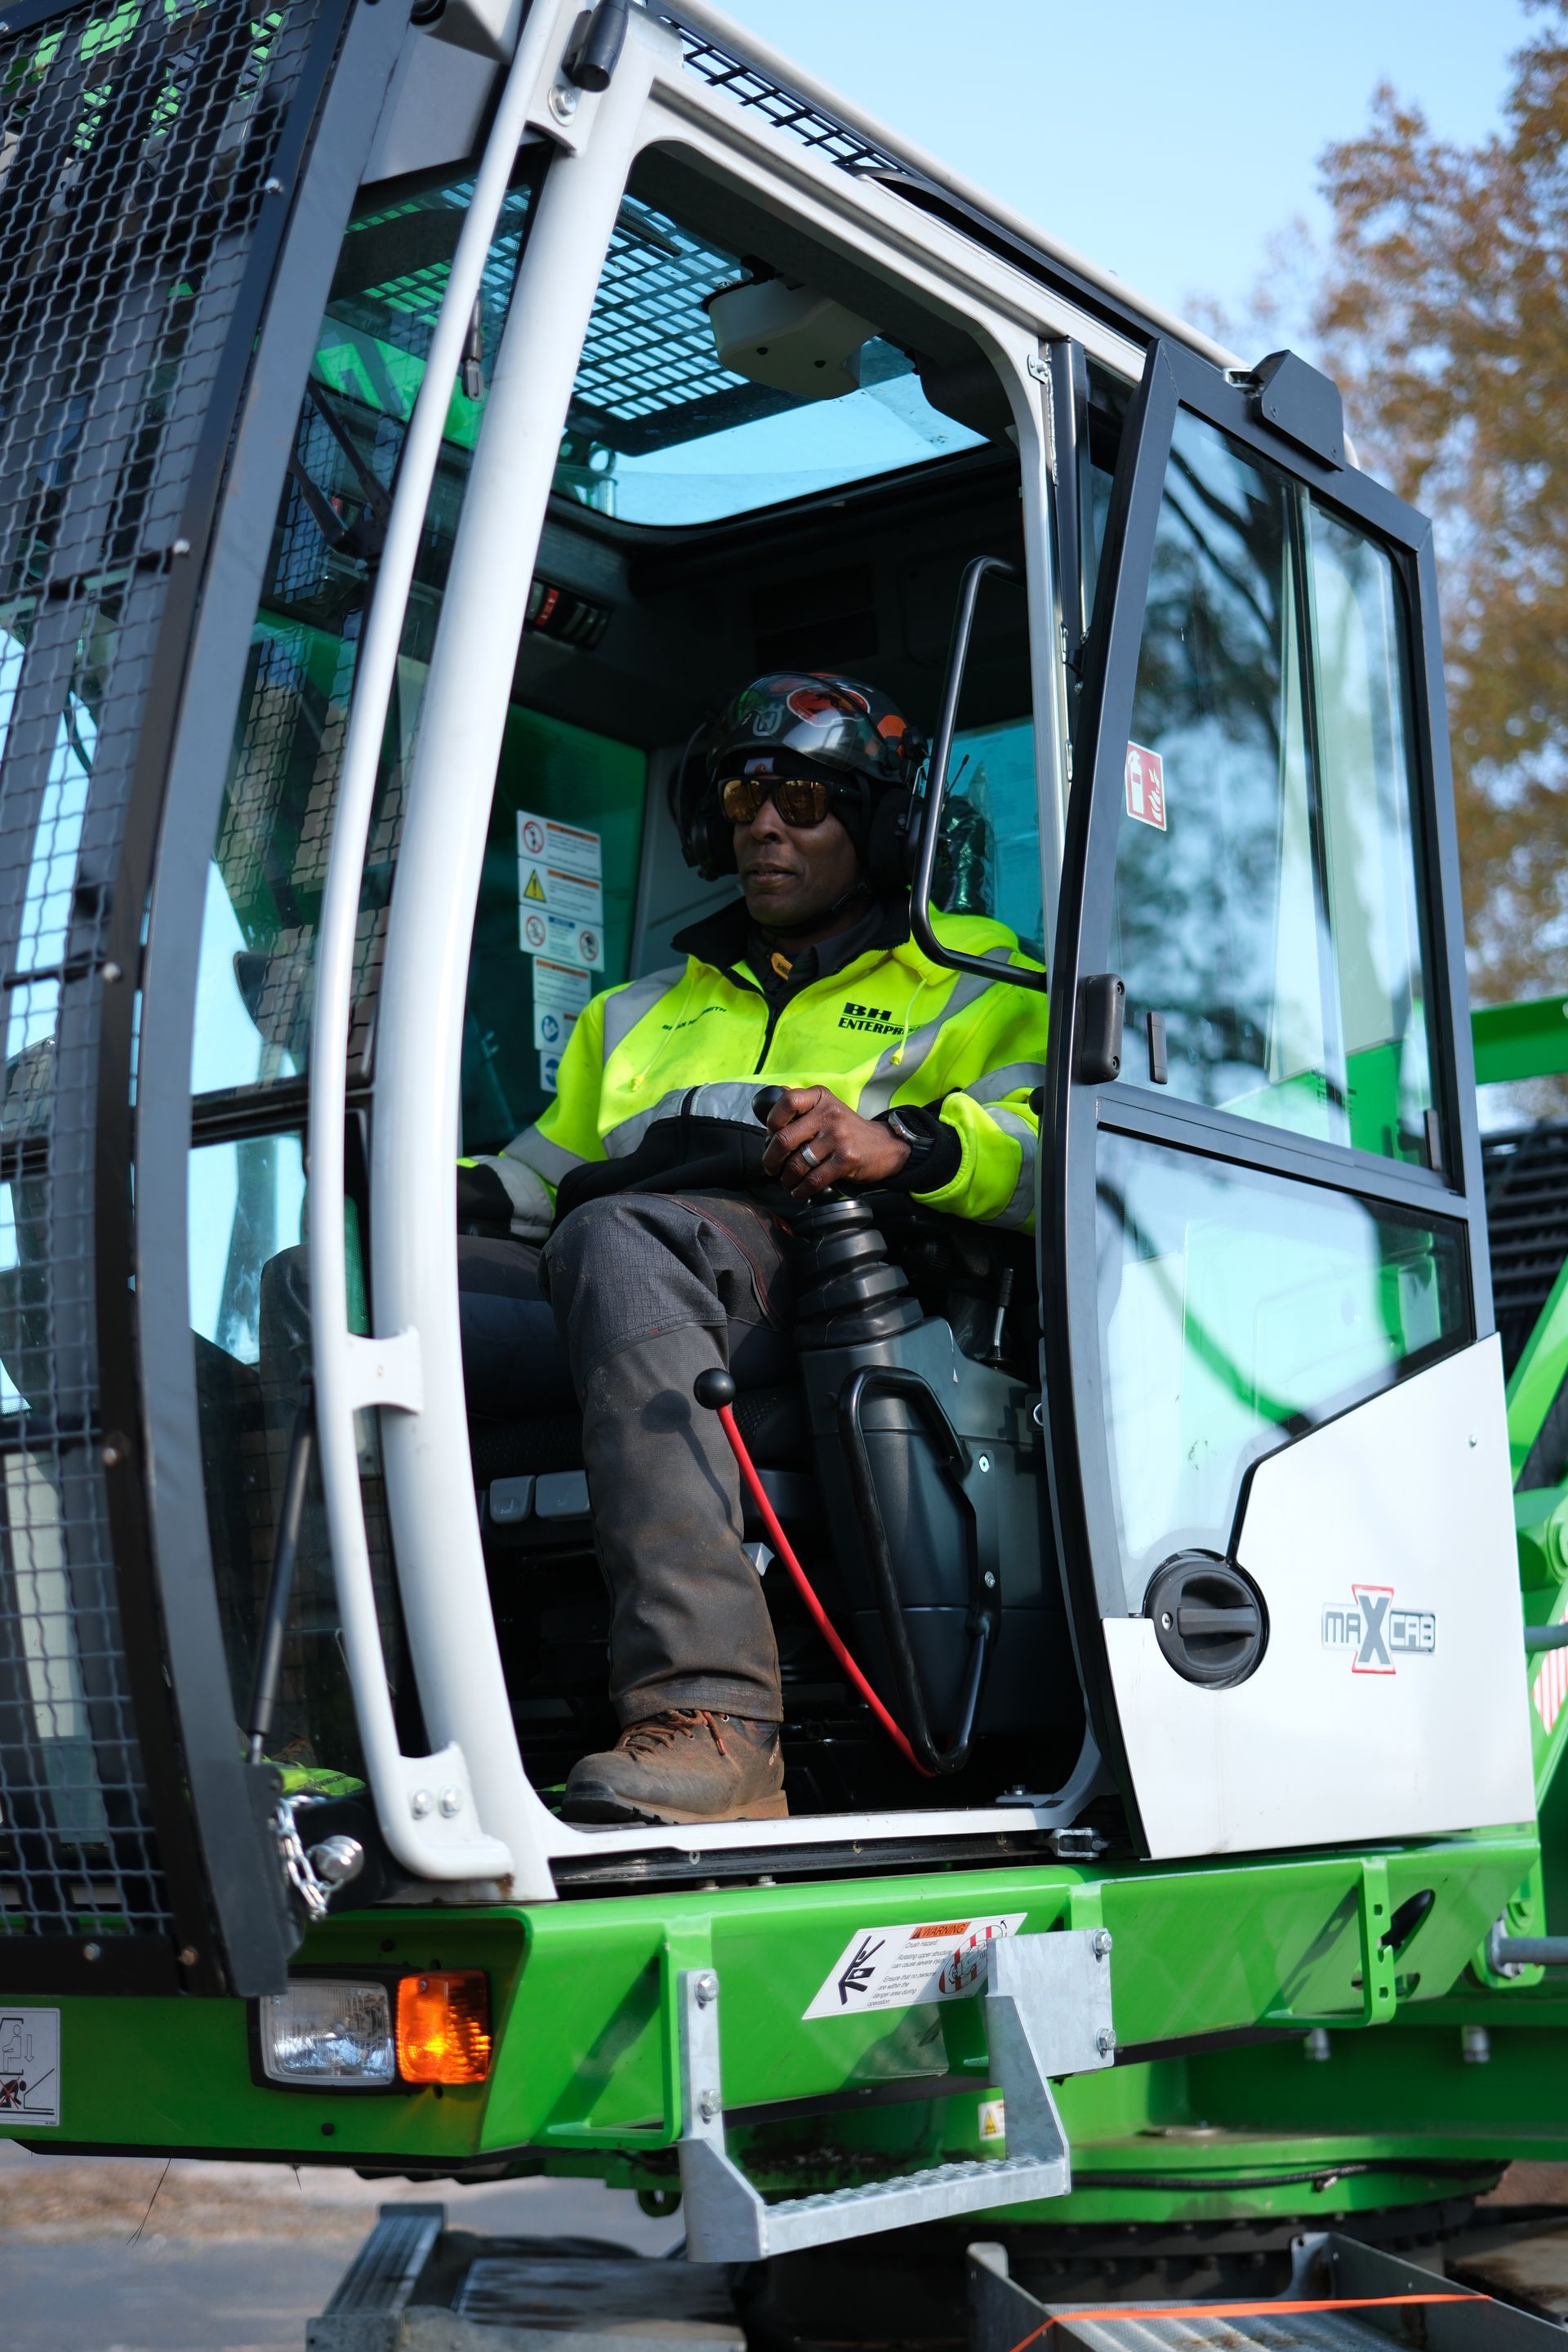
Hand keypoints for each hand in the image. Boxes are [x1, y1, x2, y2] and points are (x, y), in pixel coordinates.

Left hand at [760, 1085, 910, 1199]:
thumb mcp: (827, 1107)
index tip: (771, 1135)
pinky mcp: (846, 1159)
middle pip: (785, 1137)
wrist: (886, 1146)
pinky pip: (814, 1179)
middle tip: (770, 1167)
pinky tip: (799, 1190)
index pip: (787, 1101)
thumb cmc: (848, 1129)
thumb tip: (766, 1103)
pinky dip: (802, 1188)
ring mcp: (838, 1136)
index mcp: (821, 1097)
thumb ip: (800, 1106)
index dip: (772, 1121)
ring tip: (787, 1180)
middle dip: (772, 1158)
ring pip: (798, 1162)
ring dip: (787, 1177)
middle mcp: (829, 1113)